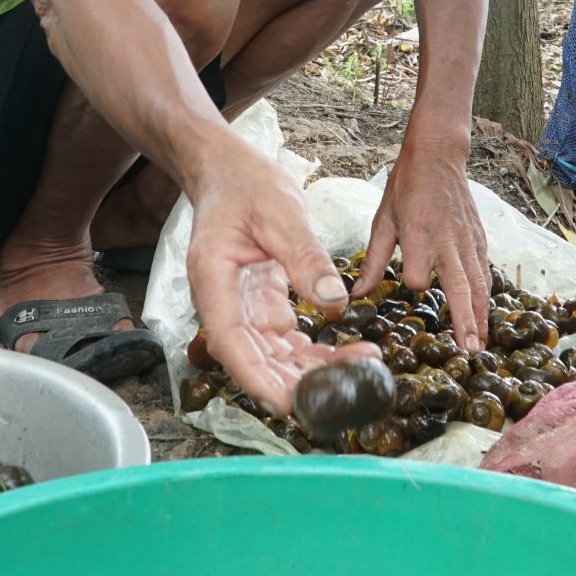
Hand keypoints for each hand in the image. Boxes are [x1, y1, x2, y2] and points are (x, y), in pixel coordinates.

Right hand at [186, 151, 375, 415]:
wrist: (230, 171)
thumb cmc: (244, 185)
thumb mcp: (280, 213)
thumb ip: (305, 257)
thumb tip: (335, 303)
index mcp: (213, 281)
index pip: (231, 344)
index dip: (259, 380)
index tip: (292, 404)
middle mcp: (224, 304)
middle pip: (257, 359)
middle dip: (300, 380)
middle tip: (348, 384)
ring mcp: (244, 309)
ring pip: (276, 356)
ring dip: (314, 369)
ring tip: (362, 365)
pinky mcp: (262, 307)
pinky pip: (288, 340)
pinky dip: (315, 352)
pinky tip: (348, 354)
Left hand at [357, 149, 489, 351]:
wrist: (438, 156)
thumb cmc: (406, 187)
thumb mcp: (383, 221)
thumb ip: (374, 262)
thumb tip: (356, 295)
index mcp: (419, 235)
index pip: (418, 278)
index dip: (413, 284)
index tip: (408, 281)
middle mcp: (447, 241)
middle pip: (460, 288)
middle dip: (466, 320)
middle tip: (470, 350)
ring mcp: (467, 241)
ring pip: (479, 284)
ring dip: (481, 315)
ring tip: (480, 343)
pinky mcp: (479, 238)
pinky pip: (485, 271)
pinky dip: (486, 294)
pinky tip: (484, 313)